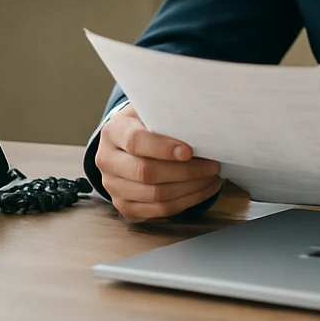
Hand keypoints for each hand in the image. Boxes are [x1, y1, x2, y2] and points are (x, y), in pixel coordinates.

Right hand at [95, 105, 222, 220]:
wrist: (129, 141)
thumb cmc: (149, 122)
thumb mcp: (153, 110)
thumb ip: (170, 114)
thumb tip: (203, 123)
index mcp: (114, 131)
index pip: (136, 141)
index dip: (163, 148)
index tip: (189, 151)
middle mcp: (107, 160)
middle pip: (145, 172)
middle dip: (185, 171)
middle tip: (213, 165)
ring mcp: (112, 186)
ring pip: (154, 195)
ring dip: (190, 188)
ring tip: (212, 177)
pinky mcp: (124, 205)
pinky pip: (158, 210)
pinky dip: (186, 202)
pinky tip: (204, 189)